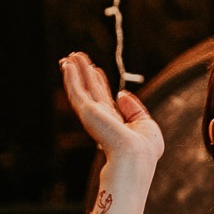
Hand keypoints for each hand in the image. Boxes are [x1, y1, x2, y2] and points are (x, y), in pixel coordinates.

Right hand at [61, 52, 163, 173]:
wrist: (135, 157)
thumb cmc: (144, 148)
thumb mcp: (146, 124)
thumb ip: (134, 109)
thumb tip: (121, 94)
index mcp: (114, 123)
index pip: (104, 98)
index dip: (99, 82)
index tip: (95, 69)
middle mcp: (101, 118)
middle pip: (90, 90)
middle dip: (83, 74)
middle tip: (75, 58)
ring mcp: (92, 115)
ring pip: (80, 88)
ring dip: (74, 72)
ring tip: (69, 57)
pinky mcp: (87, 112)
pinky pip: (76, 90)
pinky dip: (70, 78)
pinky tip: (68, 66)